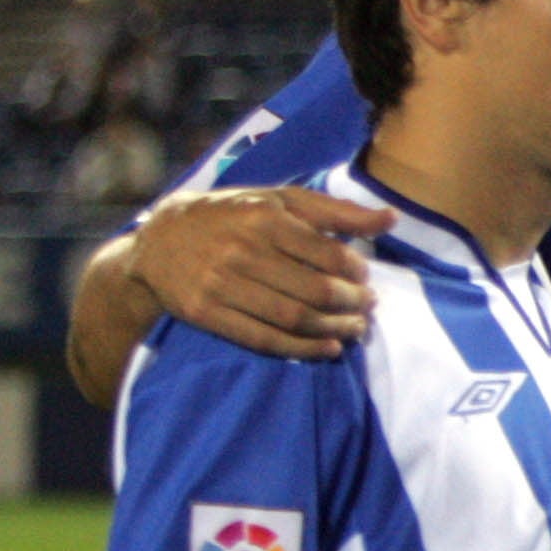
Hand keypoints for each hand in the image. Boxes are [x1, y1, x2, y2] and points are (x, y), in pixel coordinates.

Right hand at [131, 185, 392, 359]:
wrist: (159, 240)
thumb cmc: (232, 216)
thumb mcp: (278, 199)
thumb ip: (334, 210)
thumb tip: (390, 218)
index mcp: (263, 217)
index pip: (327, 253)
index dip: (356, 272)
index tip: (365, 278)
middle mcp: (242, 251)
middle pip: (315, 290)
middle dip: (352, 304)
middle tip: (367, 307)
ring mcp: (221, 284)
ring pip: (294, 318)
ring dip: (335, 330)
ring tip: (355, 329)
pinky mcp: (206, 313)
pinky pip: (264, 339)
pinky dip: (303, 350)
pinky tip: (328, 349)